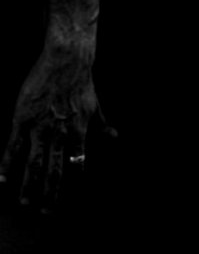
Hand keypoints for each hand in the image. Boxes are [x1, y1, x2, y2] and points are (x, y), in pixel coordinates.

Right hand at [0, 48, 114, 211]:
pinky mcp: (23, 118)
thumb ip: (103, 123)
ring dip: (29, 185)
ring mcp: (40, 127)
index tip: (66, 196)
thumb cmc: (82, 81)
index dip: (70, 180)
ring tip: (25, 202)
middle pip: (54, 169)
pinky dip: (7, 164)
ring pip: (34, 163)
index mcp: (79, 131)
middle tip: (44, 211)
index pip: (75, 162)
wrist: (66, 60)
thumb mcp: (96, 105)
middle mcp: (60, 133)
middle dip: (49, 192)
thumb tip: (114, 136)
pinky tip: (2, 178)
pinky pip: (14, 146)